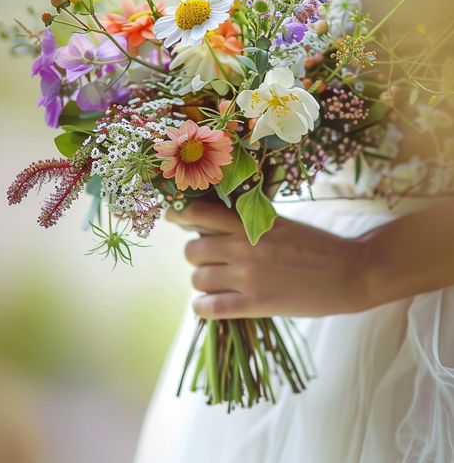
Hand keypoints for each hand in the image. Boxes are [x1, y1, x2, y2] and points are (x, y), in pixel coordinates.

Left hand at [166, 200, 369, 318]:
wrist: (350, 272)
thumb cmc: (316, 244)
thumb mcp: (280, 223)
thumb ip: (247, 222)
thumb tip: (212, 223)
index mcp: (251, 222)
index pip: (198, 214)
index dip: (178, 215)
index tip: (173, 217)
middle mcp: (244, 246)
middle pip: (192, 250)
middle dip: (196, 255)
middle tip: (208, 258)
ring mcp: (248, 276)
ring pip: (198, 278)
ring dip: (202, 281)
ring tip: (215, 282)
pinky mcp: (255, 304)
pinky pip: (210, 307)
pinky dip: (202, 307)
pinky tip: (209, 305)